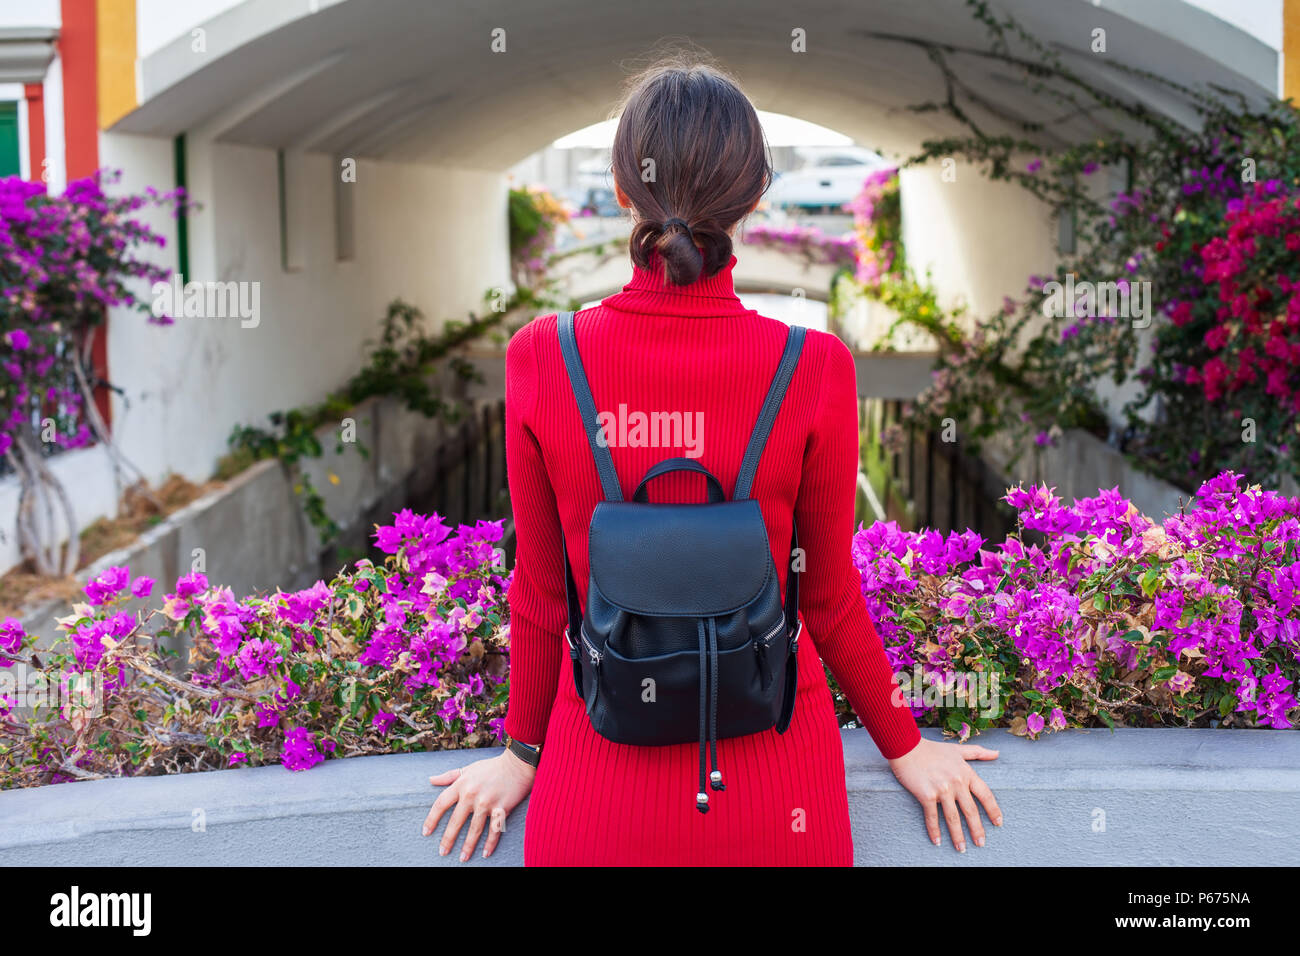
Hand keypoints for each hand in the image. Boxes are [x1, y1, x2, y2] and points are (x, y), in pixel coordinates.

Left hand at [422, 749, 535, 860]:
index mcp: (461, 784)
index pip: (441, 804)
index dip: (432, 819)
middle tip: (442, 852)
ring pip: (474, 829)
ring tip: (462, 858)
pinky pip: (494, 830)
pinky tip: (485, 853)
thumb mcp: (468, 768)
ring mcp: (487, 803)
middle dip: (448, 839)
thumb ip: (449, 776)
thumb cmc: (492, 767)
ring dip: (468, 846)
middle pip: (455, 821)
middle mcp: (471, 795)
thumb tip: (430, 780)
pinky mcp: (502, 808)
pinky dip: (490, 843)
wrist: (517, 764)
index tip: (426, 832)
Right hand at [888, 737, 1001, 851]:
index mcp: (966, 773)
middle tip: (981, 843)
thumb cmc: (931, 749)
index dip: (993, 810)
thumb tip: (997, 753)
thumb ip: (978, 753)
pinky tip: (937, 841)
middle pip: (971, 811)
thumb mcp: (957, 750)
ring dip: (958, 836)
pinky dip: (934, 830)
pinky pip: (932, 817)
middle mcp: (956, 783)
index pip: (985, 795)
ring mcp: (942, 790)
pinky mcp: (926, 795)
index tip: (998, 823)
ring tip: (961, 848)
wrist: (906, 746)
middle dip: (977, 829)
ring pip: (953, 818)